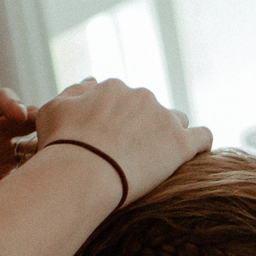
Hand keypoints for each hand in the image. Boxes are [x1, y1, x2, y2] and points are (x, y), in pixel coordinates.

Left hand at [0, 89, 35, 234]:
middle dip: (42, 127)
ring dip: (39, 160)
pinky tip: (29, 194)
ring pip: (27, 156)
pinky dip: (24, 188)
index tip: (19, 113)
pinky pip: (14, 186)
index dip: (12, 104)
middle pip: (25, 125)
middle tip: (51, 137)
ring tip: (47, 169)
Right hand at [33, 79, 210, 205]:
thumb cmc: (61, 146)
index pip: (122, 99)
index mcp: (112, 88)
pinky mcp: (180, 143)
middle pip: (149, 110)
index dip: (118, 121)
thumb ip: (73, 93)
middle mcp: (141, 96)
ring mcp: (163, 118)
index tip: (111, 143)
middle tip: (129, 157)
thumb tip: (90, 82)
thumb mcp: (53, 111)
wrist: (80, 173)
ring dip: (169, 135)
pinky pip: (203, 137)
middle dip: (143, 128)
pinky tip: (193, 156)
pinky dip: (199, 144)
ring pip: (176, 121)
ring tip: (157, 160)